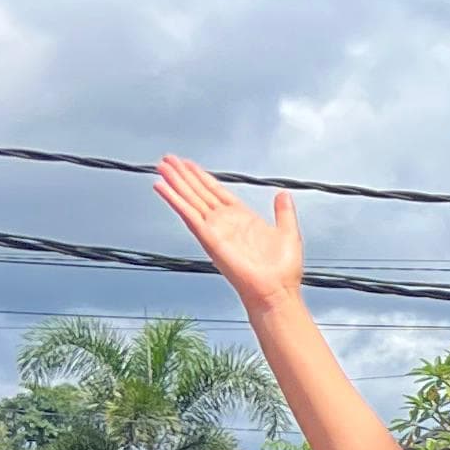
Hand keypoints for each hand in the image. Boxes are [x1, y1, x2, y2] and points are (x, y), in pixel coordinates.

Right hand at [157, 152, 304, 313]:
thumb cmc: (282, 271)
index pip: (216, 192)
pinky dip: (174, 200)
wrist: (276, 290)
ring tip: (161, 166)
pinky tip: (162, 187)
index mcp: (241, 219)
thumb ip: (283, 212)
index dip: (202, 177)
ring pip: (190, 200)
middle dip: (183, 175)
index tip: (189, 164)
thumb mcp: (288, 232)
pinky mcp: (209, 238)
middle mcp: (224, 223)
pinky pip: (188, 214)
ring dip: (175, 183)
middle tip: (167, 158)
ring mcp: (215, 230)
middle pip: (199, 192)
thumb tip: (283, 193)